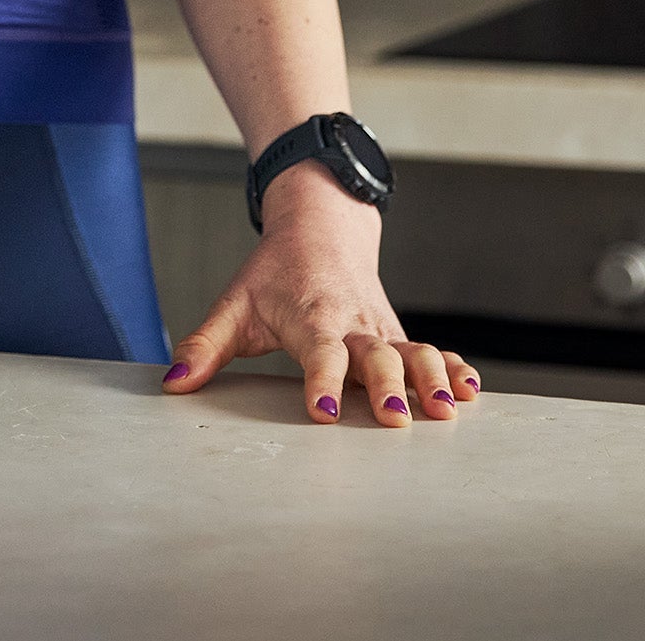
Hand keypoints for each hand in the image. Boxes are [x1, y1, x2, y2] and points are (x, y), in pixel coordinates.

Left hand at [158, 170, 478, 427]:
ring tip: (447, 409)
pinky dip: (452, 367)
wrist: (322, 226)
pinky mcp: (396, 333)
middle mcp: (352, 322)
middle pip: (375, 354)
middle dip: (388, 385)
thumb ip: (206, 345)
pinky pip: (428, 349)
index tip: (325, 411)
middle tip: (397, 418)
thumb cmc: (276, 271)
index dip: (322, 380)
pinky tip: (470, 389)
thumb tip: (173, 381)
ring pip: (412, 350)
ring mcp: (379, 327)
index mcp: (312, 316)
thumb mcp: (235, 303)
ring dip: (432, 377)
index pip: (319, 351)